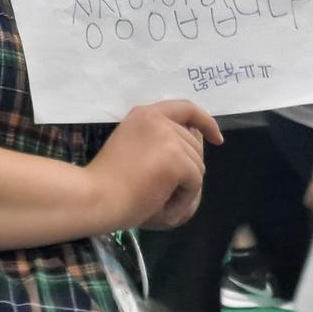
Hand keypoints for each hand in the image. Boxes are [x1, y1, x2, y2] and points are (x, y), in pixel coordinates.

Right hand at [86, 101, 222, 231]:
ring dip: (183, 187)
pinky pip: (195, 182)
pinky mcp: (175, 158)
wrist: (96, 197)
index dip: (205, 121)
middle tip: (160, 190)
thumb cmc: (108, 181)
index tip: (216, 138)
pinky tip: (161, 203)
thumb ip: (162, 141)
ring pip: (197, 165)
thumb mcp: (136, 150)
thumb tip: (199, 141)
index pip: (185, 108)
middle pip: (194, 145)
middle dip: (187, 170)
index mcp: (145, 114)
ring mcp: (168, 136)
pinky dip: (183, 198)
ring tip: (156, 197)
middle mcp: (157, 119)